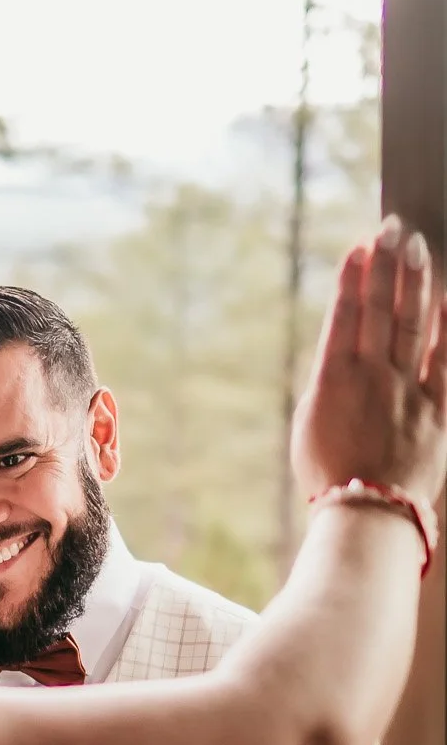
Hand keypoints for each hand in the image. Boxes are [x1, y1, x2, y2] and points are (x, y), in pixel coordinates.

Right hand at [292, 215, 446, 505]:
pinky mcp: (437, 409)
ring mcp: (407, 391)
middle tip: (393, 229)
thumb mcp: (311, 425)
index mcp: (332, 382)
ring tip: (416, 247)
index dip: (352, 279)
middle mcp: (371, 378)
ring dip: (414, 281)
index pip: (344, 316)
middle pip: (380, 310)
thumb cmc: (329, 477)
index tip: (359, 248)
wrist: (367, 515)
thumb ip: (328, 383)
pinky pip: (445, 358)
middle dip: (387, 266)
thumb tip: (342, 351)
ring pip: (412, 324)